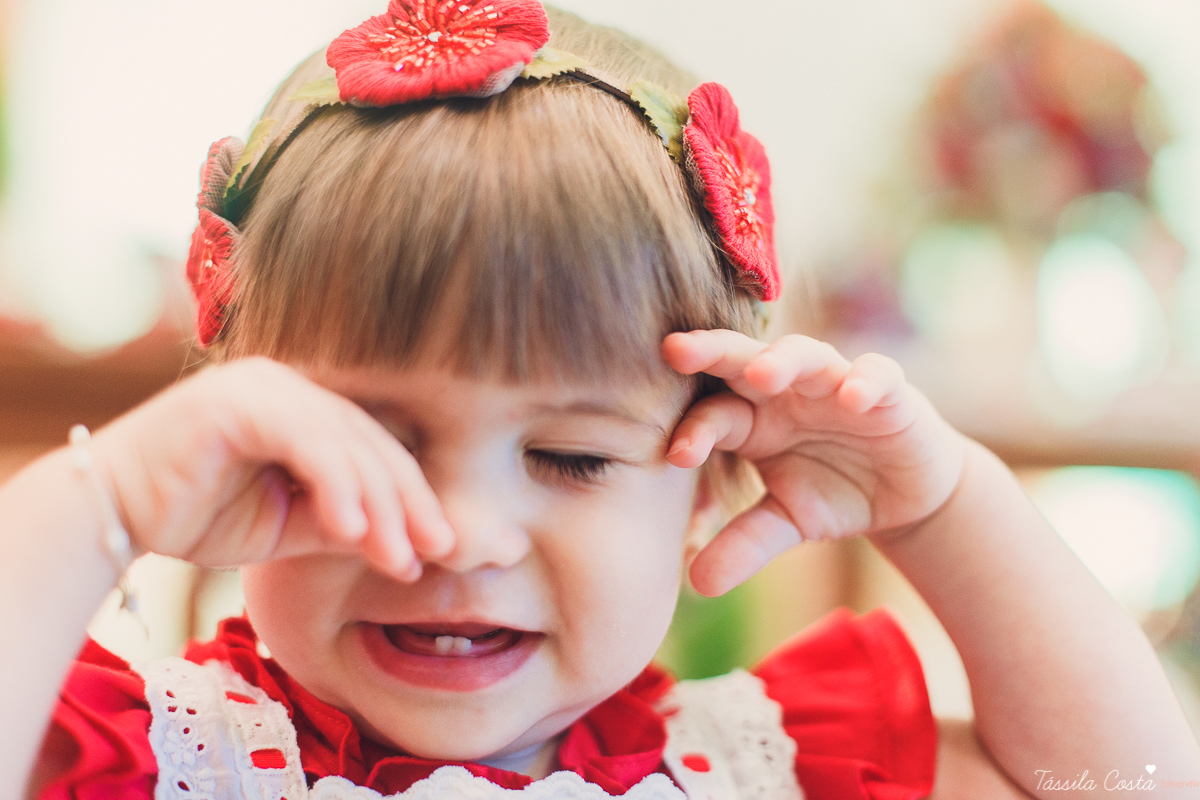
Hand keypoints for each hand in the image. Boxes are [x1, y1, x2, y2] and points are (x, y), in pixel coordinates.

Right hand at [89, 358, 452, 578]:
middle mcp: (289, 386)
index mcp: (304, 405)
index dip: (411, 498)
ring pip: (346, 443)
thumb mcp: (287, 525)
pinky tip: (353, 531)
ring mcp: (263, 386)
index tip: (439, 547)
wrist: (109, 515)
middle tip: (438, 551)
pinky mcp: (238, 401)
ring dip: (379, 505)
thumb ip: (341, 523)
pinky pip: (306, 441)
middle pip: (370, 443)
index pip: (374, 449)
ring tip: (399, 556)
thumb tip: (405, 544)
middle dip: (408, 503)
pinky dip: (336, 486)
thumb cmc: (197, 515)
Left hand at [662, 330, 965, 595]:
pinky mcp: (889, 392)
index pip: (713, 413)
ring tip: (762, 374)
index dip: (694, 430)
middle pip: (742, 359)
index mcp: (751, 420)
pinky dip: (866, 380)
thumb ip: (744, 546)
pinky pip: (878, 374)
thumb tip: (698, 584)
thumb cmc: (832, 495)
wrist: (905, 496)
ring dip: (783, 360)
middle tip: (676, 349)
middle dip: (711, 350)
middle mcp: (786, 392)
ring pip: (805, 355)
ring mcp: (835, 384)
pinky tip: (854, 398)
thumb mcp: (786, 524)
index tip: (676, 456)